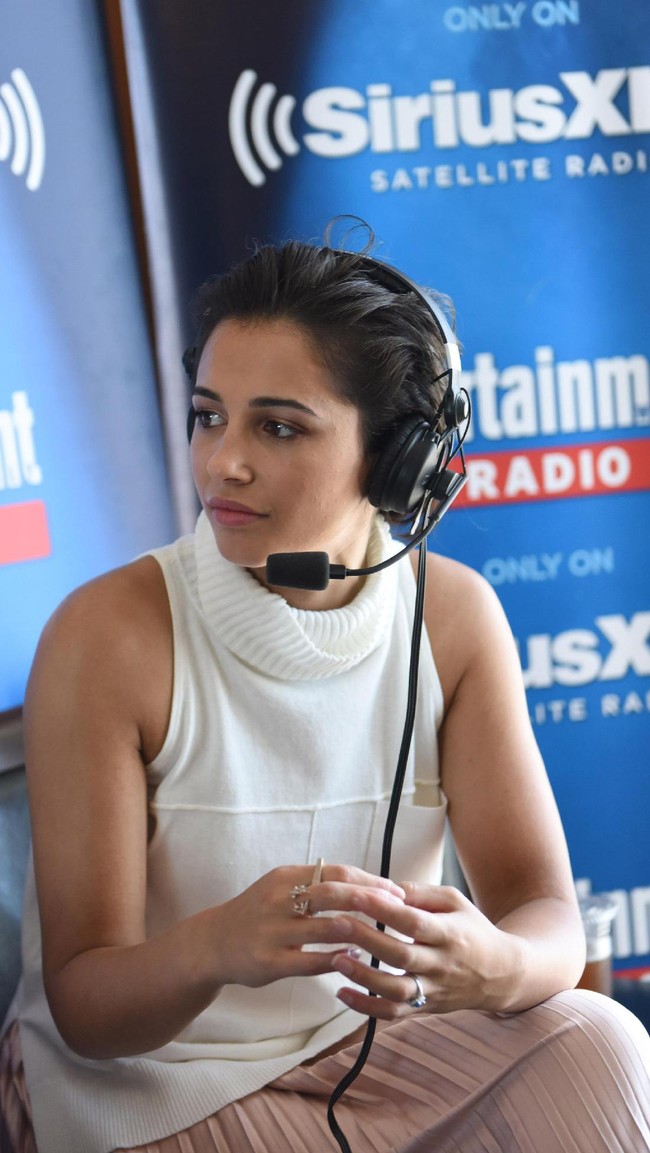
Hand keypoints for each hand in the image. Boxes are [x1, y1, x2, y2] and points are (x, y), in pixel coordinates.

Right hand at [211, 864, 405, 988]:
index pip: (337, 872)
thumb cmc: (259, 913)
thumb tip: (365, 883)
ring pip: (326, 927)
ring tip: (384, 935)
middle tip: (399, 911)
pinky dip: (337, 958)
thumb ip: (316, 884)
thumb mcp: (281, 888)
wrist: (214, 943)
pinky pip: (311, 960)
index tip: (397, 890)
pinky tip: (354, 958)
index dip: (370, 880)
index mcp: (286, 877)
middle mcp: (279, 899)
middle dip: (372, 901)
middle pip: (335, 894)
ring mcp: (273, 931)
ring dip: (360, 931)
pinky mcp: (269, 961)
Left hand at [328, 883, 523, 1018]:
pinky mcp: (425, 1008)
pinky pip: (393, 1014)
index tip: (356, 897)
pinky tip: (342, 993)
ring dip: (363, 977)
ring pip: (396, 991)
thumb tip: (386, 886)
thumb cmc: (472, 930)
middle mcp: (442, 965)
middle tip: (336, 924)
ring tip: (335, 960)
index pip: (414, 922)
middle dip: (366, 940)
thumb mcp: (455, 901)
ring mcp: (434, 990)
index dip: (384, 910)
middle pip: (400, 956)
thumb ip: (421, 893)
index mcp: (450, 933)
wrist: (501, 974)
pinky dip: (365, 1007)